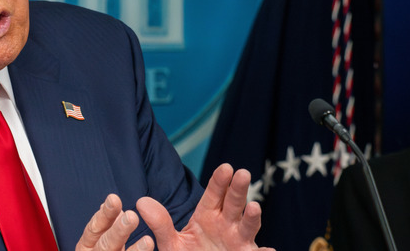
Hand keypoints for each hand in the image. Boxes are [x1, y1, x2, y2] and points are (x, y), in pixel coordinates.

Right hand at [75, 194, 153, 250]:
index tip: (114, 199)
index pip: (95, 228)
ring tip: (148, 241)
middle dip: (118, 231)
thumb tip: (114, 207)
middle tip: (131, 217)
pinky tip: (149, 249)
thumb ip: (109, 225)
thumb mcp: (105, 240)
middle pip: (105, 245)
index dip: (104, 214)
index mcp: (88, 246)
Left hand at [137, 163, 273, 249]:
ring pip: (247, 226)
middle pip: (233, 203)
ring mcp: (238, 242)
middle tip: (242, 173)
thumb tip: (141, 202)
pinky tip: (268, 249)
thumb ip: (160, 223)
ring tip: (255, 207)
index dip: (219, 181)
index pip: (214, 195)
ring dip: (252, 217)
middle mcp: (226, 225)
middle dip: (238, 189)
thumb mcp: (171, 243)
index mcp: (208, 216)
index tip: (225, 167)